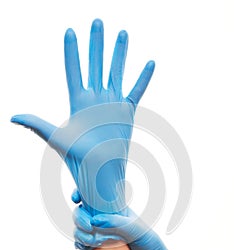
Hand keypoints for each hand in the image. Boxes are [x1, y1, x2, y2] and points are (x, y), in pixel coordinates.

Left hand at [11, 19, 154, 214]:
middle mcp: (95, 99)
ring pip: (116, 72)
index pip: (73, 70)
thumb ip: (37, 124)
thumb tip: (12, 117)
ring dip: (119, 53)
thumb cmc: (78, 159)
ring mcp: (112, 103)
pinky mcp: (126, 112)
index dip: (72, 51)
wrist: (101, 172)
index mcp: (78, 102)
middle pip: (95, 64)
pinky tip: (149, 63)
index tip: (70, 31)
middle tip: (97, 21)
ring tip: (122, 33)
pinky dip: (143, 78)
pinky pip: (137, 90)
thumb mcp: (56, 138)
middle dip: (96, 43)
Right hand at [73, 204, 198, 249]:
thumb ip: (118, 223)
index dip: (82, 194)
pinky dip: (79, 245)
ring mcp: (100, 236)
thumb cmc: (151, 246)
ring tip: (90, 241)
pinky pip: (81, 245)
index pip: (95, 198)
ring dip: (79, 232)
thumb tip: (95, 220)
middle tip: (88, 226)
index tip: (76, 198)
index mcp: (115, 210)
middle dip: (80, 217)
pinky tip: (84, 248)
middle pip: (83, 212)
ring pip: (80, 229)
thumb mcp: (139, 231)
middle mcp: (105, 221)